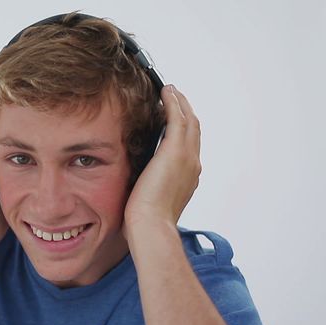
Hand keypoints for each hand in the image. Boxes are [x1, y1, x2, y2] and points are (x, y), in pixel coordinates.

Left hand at [123, 85, 201, 231]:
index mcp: (188, 176)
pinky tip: (165, 93)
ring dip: (180, 102)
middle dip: (185, 110)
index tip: (175, 117)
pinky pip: (177, 118)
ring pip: (188, 120)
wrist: (151, 225)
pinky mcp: (174, 151)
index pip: (189, 145)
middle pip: (194, 129)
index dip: (184, 128)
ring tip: (170, 90)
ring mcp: (186, 157)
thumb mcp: (151, 198)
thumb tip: (140, 179)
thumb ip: (151, 184)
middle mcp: (193, 164)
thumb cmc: (147, 220)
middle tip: (175, 97)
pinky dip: (173, 103)